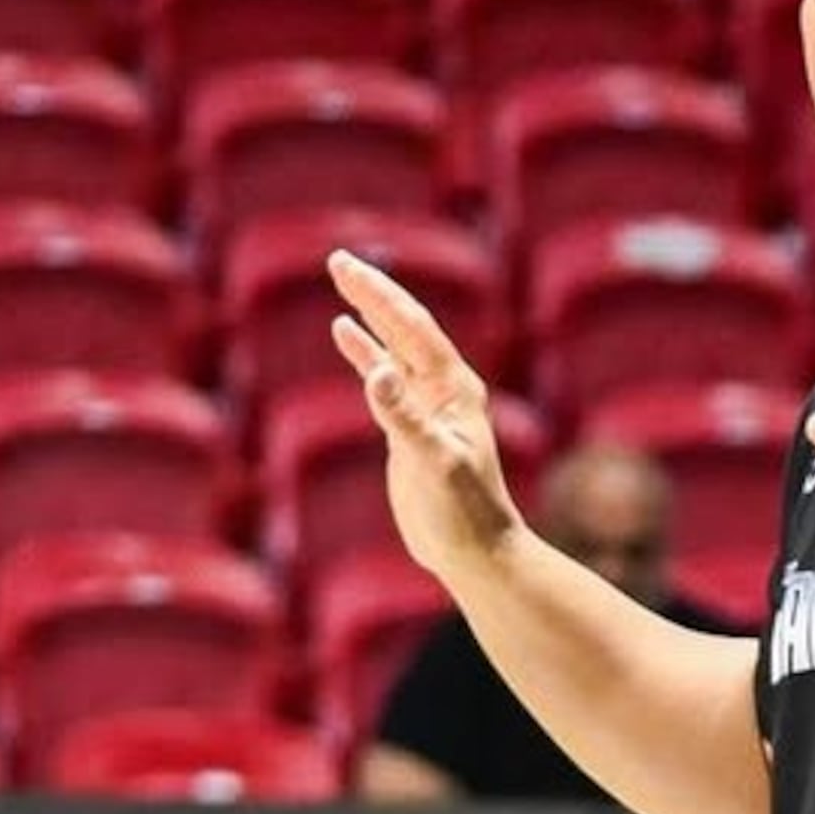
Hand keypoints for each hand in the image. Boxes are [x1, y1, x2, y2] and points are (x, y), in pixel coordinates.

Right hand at [327, 249, 523, 581]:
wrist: (476, 553)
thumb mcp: (432, 463)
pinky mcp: (409, 429)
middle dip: (373, 293)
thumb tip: (376, 372)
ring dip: (369, 316)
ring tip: (343, 282)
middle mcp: (444, 389)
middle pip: (404, 328)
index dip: (380, 296)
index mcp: (455, 388)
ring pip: (394, 347)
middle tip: (338, 260)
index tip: (347, 267)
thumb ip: (404, 417)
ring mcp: (427, 407)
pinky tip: (344, 334)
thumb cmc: (463, 512)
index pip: (413, 328)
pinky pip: (384, 379)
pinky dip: (365, 355)